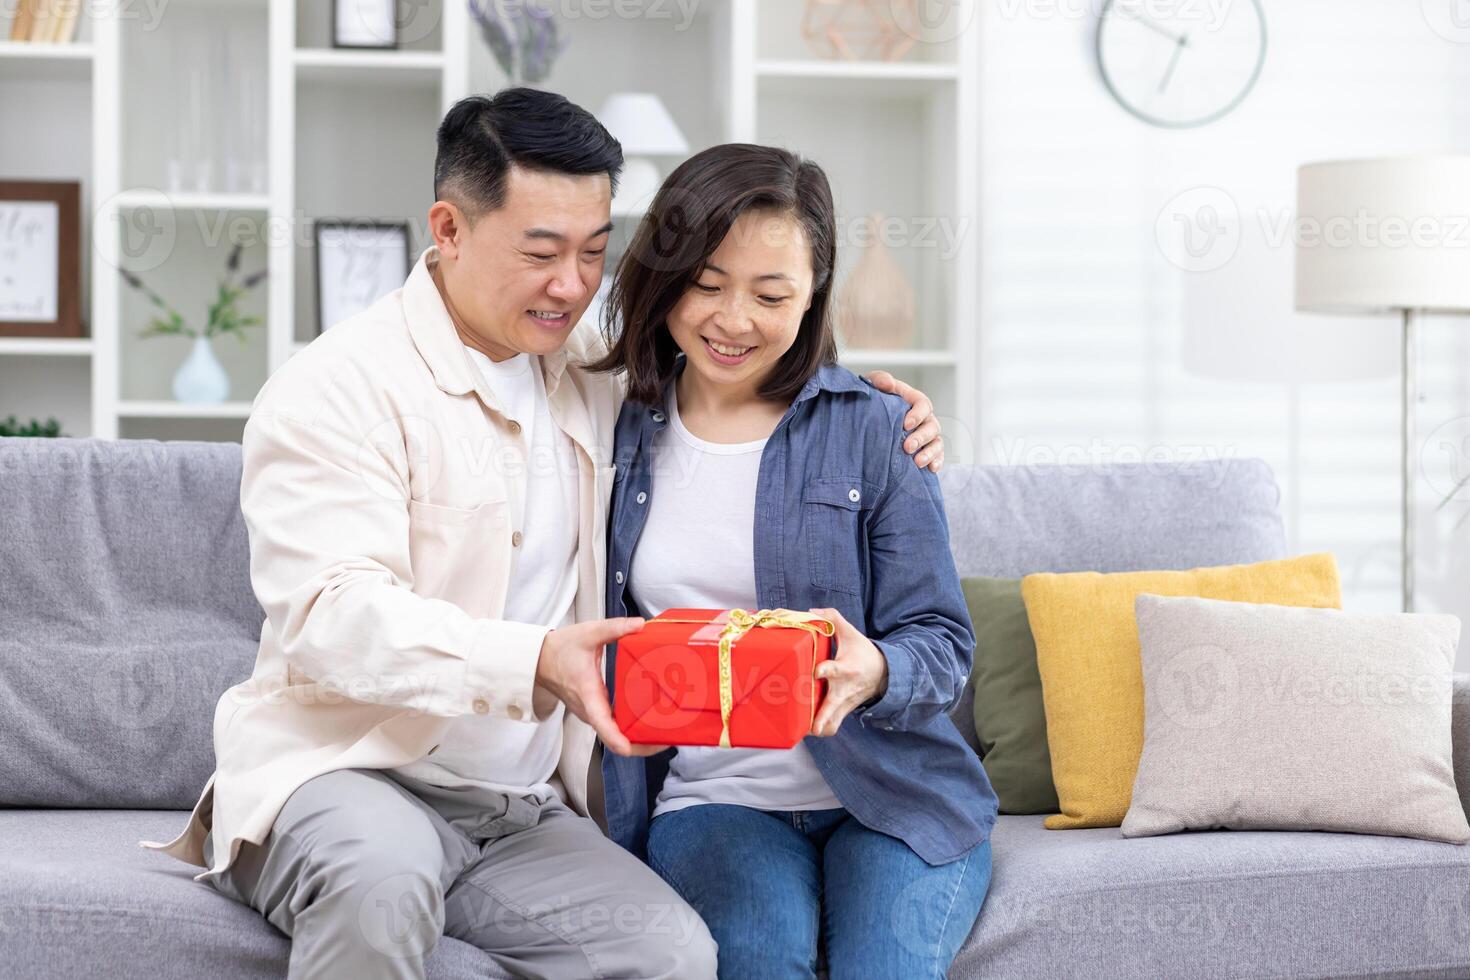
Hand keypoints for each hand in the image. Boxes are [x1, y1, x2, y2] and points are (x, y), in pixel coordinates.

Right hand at [533, 617, 667, 756]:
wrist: (540, 659)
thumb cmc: (560, 649)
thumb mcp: (588, 633)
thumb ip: (615, 628)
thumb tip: (640, 624)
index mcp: (588, 695)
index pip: (602, 725)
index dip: (618, 740)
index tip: (633, 747)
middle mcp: (590, 711)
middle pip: (616, 739)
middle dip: (642, 744)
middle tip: (670, 738)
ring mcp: (592, 714)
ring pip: (616, 736)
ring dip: (639, 739)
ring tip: (667, 732)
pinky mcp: (595, 711)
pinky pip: (614, 728)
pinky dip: (632, 729)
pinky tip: (651, 720)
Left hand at [808, 607, 888, 736]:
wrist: (884, 674)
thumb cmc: (863, 652)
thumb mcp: (851, 633)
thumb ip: (832, 619)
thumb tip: (811, 611)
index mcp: (846, 668)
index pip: (835, 670)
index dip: (825, 670)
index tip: (816, 672)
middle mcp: (844, 689)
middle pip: (832, 707)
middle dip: (821, 717)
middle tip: (811, 725)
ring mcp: (843, 704)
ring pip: (832, 724)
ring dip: (819, 728)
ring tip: (802, 731)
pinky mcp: (842, 712)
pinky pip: (831, 727)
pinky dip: (820, 730)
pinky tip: (804, 730)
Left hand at [863, 370, 943, 472]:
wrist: (869, 417)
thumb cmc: (875, 399)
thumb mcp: (874, 385)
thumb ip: (880, 380)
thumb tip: (888, 384)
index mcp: (914, 400)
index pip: (923, 404)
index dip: (918, 414)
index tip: (906, 424)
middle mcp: (924, 418)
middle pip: (932, 426)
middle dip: (921, 438)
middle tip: (907, 447)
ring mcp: (927, 435)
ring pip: (937, 443)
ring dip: (929, 453)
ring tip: (917, 462)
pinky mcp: (926, 450)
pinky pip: (938, 456)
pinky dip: (937, 462)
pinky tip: (931, 469)